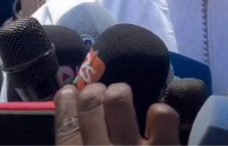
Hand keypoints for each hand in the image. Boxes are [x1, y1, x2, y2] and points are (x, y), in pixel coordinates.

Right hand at [54, 83, 179, 145]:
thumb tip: (75, 133)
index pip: (67, 125)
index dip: (65, 104)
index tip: (67, 93)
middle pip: (91, 105)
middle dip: (92, 93)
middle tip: (97, 94)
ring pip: (119, 99)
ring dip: (118, 93)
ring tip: (120, 97)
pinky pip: (162, 115)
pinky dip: (159, 113)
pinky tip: (155, 119)